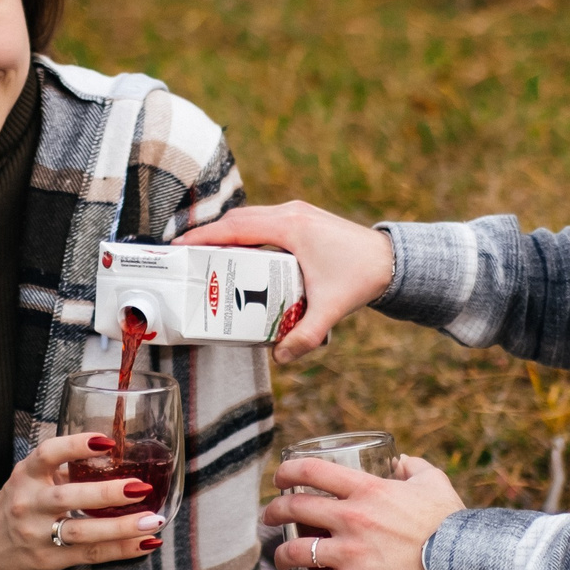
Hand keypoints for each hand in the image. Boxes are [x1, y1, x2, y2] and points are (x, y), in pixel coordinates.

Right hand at [0, 433, 163, 569]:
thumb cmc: (17, 503)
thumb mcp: (31, 478)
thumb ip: (65, 468)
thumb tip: (117, 455)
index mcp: (26, 475)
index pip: (49, 454)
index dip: (76, 445)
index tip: (106, 441)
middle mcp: (29, 503)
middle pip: (67, 497)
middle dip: (106, 493)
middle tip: (140, 487)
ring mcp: (37, 534)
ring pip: (81, 532)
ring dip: (120, 527)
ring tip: (151, 521)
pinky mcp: (48, 559)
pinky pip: (90, 554)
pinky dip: (121, 549)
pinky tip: (145, 543)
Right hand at [175, 200, 394, 364]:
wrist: (391, 259)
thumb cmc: (361, 278)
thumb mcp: (331, 310)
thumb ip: (306, 336)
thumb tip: (281, 357)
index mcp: (291, 228)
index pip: (236, 228)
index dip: (204, 237)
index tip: (179, 246)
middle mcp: (291, 213)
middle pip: (237, 218)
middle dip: (208, 235)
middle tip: (185, 256)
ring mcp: (297, 212)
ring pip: (250, 217)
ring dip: (226, 233)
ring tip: (205, 255)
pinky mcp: (302, 217)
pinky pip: (263, 220)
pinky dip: (245, 232)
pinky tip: (238, 253)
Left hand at [263, 455, 465, 569]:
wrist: (463, 564)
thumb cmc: (450, 522)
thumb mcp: (434, 483)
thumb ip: (416, 467)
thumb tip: (401, 460)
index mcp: (367, 490)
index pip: (310, 471)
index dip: (286, 471)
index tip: (280, 478)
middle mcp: (352, 519)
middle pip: (293, 508)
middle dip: (274, 511)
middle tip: (271, 516)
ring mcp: (351, 554)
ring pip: (294, 552)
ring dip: (281, 555)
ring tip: (281, 558)